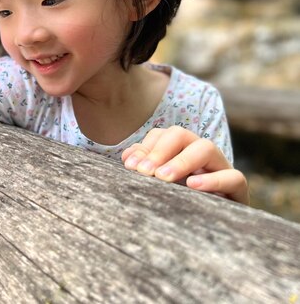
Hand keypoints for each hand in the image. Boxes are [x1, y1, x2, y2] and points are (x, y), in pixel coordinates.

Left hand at [121, 126, 248, 204]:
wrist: (209, 233)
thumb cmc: (178, 204)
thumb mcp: (160, 185)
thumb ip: (145, 168)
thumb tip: (130, 158)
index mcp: (179, 150)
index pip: (162, 135)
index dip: (145, 147)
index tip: (130, 166)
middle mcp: (200, 154)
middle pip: (181, 134)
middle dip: (159, 151)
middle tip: (144, 172)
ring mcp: (220, 168)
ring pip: (206, 148)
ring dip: (182, 161)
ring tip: (163, 178)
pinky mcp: (237, 190)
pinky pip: (233, 177)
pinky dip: (213, 180)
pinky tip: (193, 186)